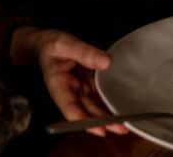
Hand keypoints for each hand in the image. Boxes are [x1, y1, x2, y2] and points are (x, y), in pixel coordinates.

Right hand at [10, 26, 127, 136]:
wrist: (46, 44)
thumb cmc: (52, 45)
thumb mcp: (66, 44)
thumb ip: (85, 52)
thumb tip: (106, 62)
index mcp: (58, 85)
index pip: (70, 108)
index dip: (85, 121)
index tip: (101, 129)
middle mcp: (69, 93)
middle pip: (85, 112)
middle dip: (103, 122)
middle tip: (122, 128)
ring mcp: (79, 90)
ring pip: (94, 107)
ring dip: (108, 117)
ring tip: (126, 123)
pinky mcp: (86, 86)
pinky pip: (98, 97)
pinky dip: (108, 103)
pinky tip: (121, 107)